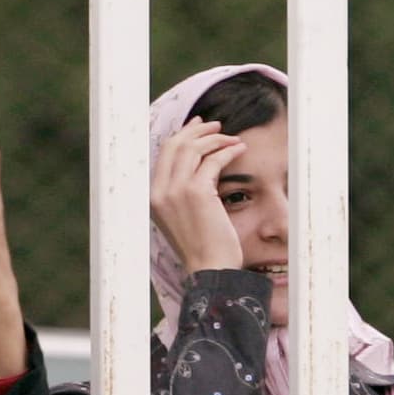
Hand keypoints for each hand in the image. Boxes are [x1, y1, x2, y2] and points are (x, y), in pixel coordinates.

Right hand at [147, 119, 246, 276]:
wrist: (209, 268)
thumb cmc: (202, 247)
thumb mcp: (182, 216)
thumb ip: (182, 191)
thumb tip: (199, 162)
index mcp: (153, 196)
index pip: (163, 153)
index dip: (182, 135)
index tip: (198, 127)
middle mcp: (160, 191)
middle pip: (176, 144)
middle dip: (198, 131)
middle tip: (218, 125)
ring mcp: (176, 191)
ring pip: (194, 148)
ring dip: (216, 138)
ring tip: (233, 138)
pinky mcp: (197, 193)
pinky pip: (213, 160)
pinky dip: (228, 150)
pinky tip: (240, 149)